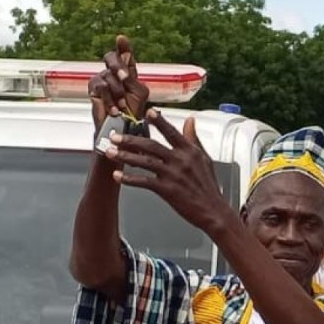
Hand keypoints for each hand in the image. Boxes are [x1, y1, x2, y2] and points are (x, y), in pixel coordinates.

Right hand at [89, 35, 150, 129]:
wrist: (122, 127)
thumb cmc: (133, 111)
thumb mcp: (139, 91)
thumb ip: (132, 75)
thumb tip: (124, 61)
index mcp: (127, 71)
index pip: (124, 54)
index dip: (123, 46)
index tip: (121, 38)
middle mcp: (113, 73)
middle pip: (111, 57)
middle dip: (118, 66)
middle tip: (124, 77)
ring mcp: (102, 79)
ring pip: (108, 75)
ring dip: (118, 92)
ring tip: (122, 106)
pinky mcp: (94, 89)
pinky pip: (101, 87)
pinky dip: (109, 99)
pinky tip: (114, 109)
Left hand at [105, 110, 236, 237]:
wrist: (213, 211)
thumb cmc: (208, 187)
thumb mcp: (204, 158)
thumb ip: (194, 138)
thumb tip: (190, 121)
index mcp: (189, 151)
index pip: (171, 132)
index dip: (158, 121)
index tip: (147, 113)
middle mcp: (180, 160)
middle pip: (151, 145)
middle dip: (130, 139)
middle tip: (114, 136)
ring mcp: (172, 174)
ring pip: (144, 161)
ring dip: (125, 156)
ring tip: (110, 153)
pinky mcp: (167, 189)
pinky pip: (144, 181)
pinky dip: (129, 178)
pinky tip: (118, 176)